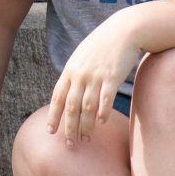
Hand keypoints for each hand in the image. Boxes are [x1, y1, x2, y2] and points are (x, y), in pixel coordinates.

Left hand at [47, 12, 146, 142]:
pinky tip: (102, 123)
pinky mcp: (112, 77)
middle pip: (71, 107)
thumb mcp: (81, 57)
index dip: (54, 116)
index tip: (51, 132)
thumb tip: (68, 93)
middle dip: (69, 128)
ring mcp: (96, 76)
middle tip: (70, 144)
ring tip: (87, 139)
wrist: (123, 30)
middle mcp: (80, 75)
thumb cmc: (102, 45)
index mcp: (70, 70)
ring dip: (86, 126)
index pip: (58, 97)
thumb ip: (74, 74)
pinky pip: (105, 100)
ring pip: (87, 107)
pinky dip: (103, 113)